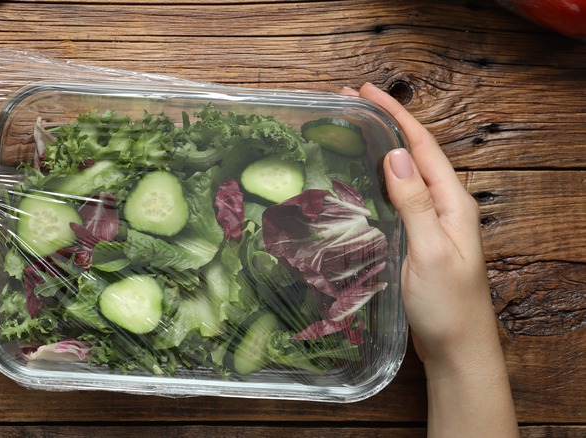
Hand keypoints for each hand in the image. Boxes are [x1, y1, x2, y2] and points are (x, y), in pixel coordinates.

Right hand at [343, 83, 517, 435]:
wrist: (457, 349)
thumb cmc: (448, 305)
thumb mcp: (430, 251)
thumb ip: (415, 203)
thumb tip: (396, 155)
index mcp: (453, 203)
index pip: (422, 146)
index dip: (395, 115)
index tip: (365, 92)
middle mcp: (444, 206)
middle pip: (414, 154)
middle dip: (385, 124)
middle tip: (349, 105)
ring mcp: (432, 223)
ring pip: (405, 175)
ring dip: (380, 150)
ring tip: (351, 132)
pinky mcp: (418, 239)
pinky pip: (398, 199)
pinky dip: (378, 180)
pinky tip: (360, 181)